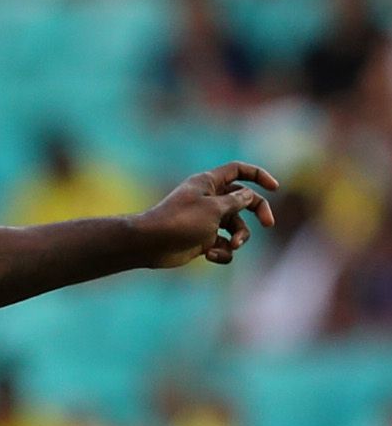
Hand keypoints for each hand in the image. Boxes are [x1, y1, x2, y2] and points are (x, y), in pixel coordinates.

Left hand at [133, 162, 278, 268]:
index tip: (275, 187)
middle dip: (259, 212)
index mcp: (209, 184)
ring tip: (231, 244)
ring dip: (239, 237)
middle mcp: (209, 199)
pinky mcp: (203, 240)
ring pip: (237, 227)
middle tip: (269, 224)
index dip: (258, 176)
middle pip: (245, 200)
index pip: (238, 170)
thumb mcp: (214, 208)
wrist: (150, 245)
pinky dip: (223, 252)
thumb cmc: (180, 221)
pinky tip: (210, 255)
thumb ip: (236, 201)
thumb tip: (249, 195)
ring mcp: (207, 220)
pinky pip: (224, 245)